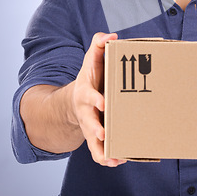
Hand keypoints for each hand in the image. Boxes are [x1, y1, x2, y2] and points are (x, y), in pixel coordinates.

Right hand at [72, 32, 125, 166]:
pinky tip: (118, 160)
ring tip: (114, 157)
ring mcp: (90, 125)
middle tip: (104, 133)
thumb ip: (99, 43)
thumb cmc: (90, 77)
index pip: (89, 96)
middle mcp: (86, 112)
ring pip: (93, 142)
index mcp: (86, 93)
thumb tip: (113, 35)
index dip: (96, 99)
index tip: (103, 102)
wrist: (78, 97)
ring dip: (101, 150)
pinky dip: (106, 158)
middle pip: (89, 122)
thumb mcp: (92, 58)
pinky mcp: (96, 136)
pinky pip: (98, 151)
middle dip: (96, 128)